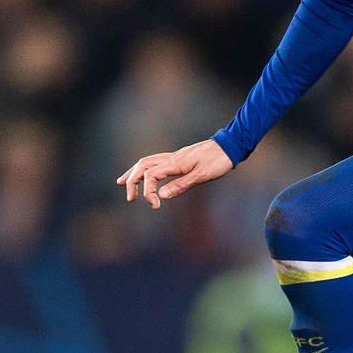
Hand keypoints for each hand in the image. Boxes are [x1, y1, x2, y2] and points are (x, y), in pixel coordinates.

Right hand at [117, 138, 233, 209]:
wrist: (231, 146)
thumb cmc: (219, 161)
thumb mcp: (202, 175)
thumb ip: (181, 185)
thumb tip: (160, 195)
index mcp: (175, 162)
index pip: (151, 175)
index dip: (147, 192)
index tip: (155, 206)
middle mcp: (172, 158)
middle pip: (143, 166)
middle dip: (132, 181)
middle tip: (129, 198)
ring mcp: (175, 156)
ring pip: (147, 162)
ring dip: (134, 172)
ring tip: (122, 182)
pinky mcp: (180, 158)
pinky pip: (157, 162)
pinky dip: (146, 169)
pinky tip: (146, 175)